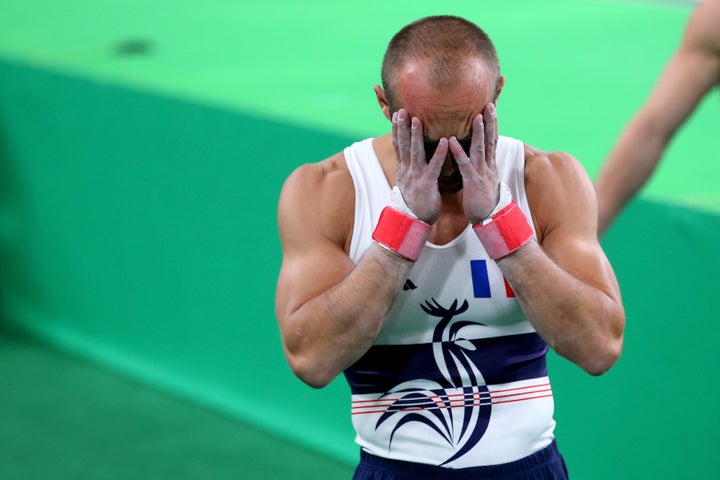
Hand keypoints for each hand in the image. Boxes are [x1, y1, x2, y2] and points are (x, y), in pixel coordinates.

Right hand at [392, 109, 444, 223]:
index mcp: (403, 168)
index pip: (398, 145)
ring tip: (418, 120)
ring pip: (415, 152)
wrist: (414, 221)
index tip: (397, 114)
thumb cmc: (416, 200)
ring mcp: (415, 177)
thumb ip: (409, 167)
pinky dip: (438, 153)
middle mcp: (407, 170)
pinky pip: (433, 167)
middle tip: (402, 110)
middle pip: (403, 145)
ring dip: (416, 136)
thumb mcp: (409, 181)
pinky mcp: (426, 184)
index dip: (397, 129)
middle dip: (402, 127)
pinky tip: (444, 142)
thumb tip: (408, 155)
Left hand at [451, 103, 500, 223]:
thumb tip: (481, 153)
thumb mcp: (484, 178)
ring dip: (479, 133)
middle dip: (491, 122)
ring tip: (476, 117)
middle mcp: (488, 165)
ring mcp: (482, 173)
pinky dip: (458, 152)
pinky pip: (465, 165)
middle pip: (490, 139)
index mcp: (489, 163)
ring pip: (480, 149)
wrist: (488, 218)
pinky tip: (452, 141)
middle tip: (490, 105)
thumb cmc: (483, 198)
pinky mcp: (473, 182)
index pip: (492, 139)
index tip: (491, 107)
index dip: (493, 123)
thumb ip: (482, 164)